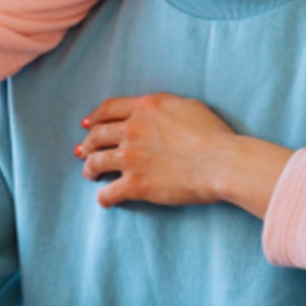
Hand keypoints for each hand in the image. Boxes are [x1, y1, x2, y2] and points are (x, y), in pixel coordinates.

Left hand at [76, 93, 239, 206]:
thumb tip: (154, 114)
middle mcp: (133, 130)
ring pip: (96, 161)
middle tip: (82, 151)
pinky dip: (103, 197)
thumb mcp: (187, 106)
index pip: (108, 109)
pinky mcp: (136, 184)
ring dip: (89, 168)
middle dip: (87, 144)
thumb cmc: (214, 134)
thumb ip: (164, 107)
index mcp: (145, 108)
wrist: (222, 162)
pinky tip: (105, 199)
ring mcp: (131, 157)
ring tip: (89, 174)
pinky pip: (108, 192)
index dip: (94, 117)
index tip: (87, 125)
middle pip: (97, 135)